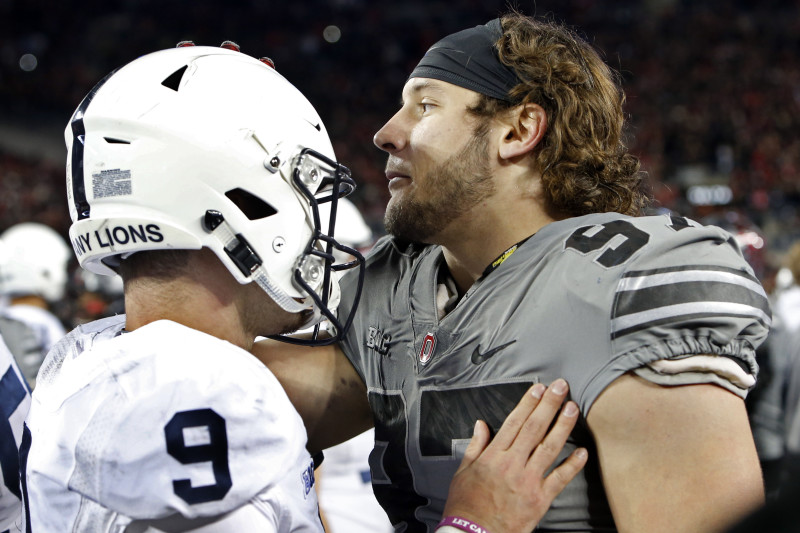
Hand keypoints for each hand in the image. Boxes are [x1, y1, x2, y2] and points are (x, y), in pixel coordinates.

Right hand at [441, 379, 586, 532]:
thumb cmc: (467, 505)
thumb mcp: (462, 472)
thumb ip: (475, 446)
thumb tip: (481, 425)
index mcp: (493, 456)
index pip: (514, 422)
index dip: (528, 403)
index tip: (539, 389)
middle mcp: (512, 465)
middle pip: (534, 428)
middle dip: (549, 405)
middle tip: (561, 387)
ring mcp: (528, 481)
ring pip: (549, 448)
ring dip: (562, 426)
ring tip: (572, 409)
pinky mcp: (540, 500)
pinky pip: (559, 479)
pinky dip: (572, 465)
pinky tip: (582, 452)